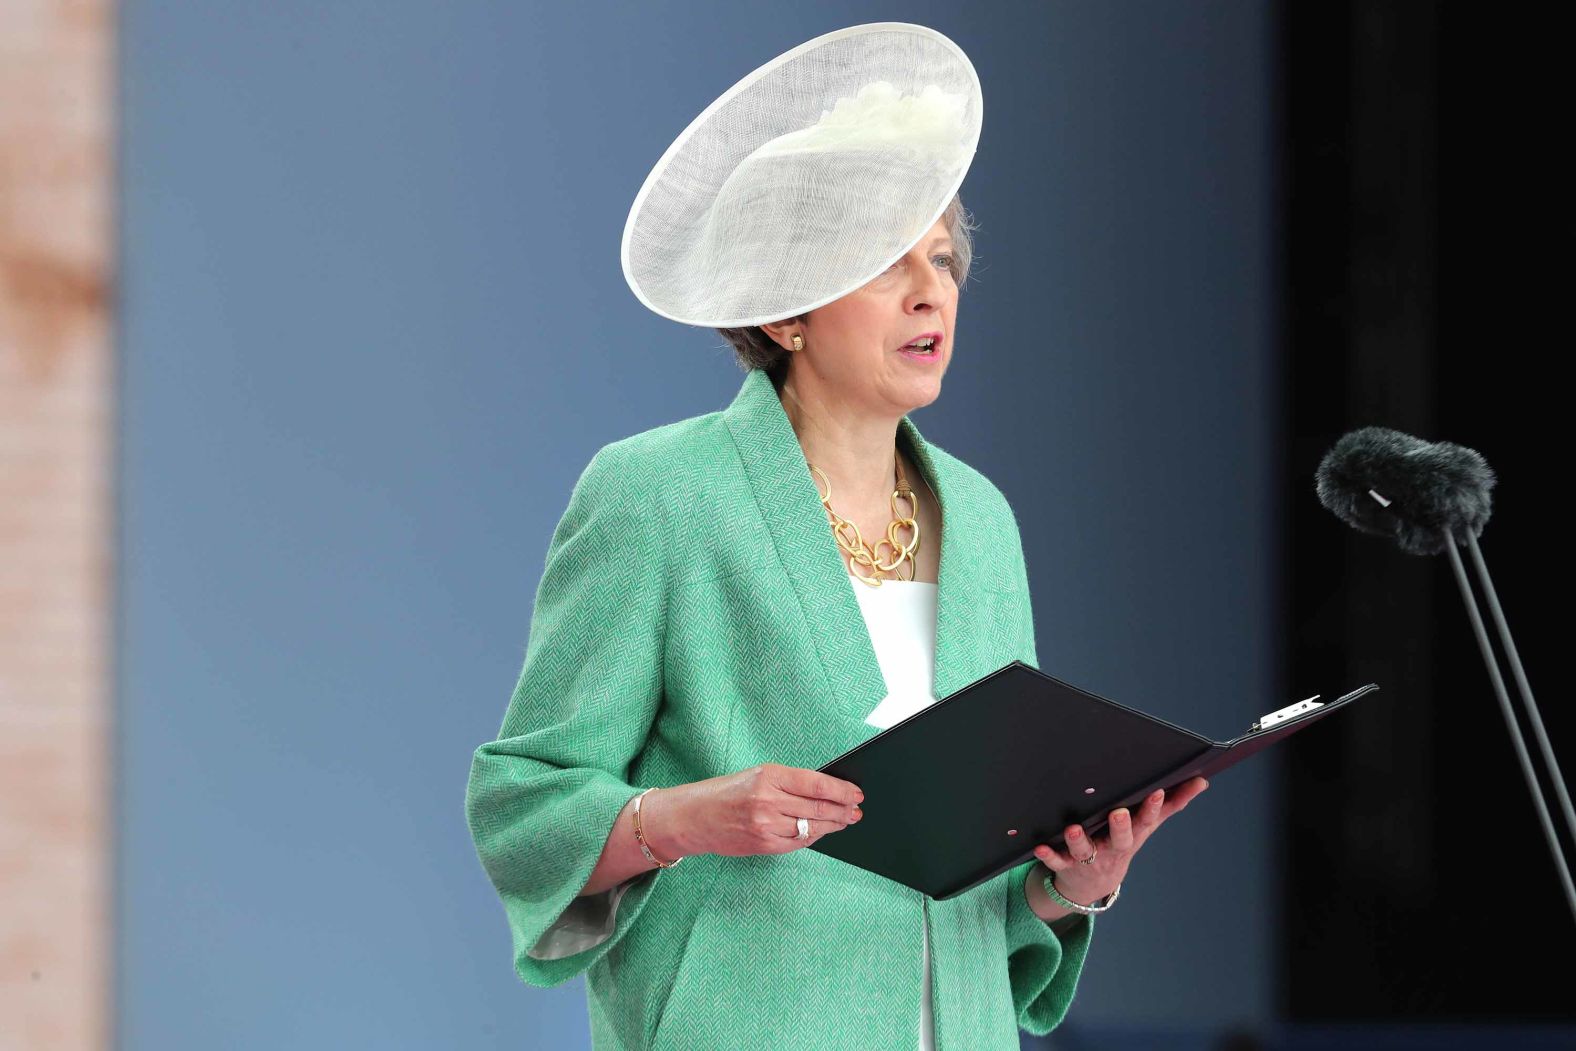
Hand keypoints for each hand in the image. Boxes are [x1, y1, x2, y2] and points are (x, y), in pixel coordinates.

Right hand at [660, 764, 863, 857]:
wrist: (694, 817)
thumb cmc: (727, 792)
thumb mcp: (758, 775)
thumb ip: (789, 783)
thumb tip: (826, 791)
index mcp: (769, 776)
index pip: (816, 783)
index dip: (841, 790)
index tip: (856, 793)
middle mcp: (768, 801)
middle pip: (818, 807)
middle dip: (843, 810)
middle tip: (857, 811)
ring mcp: (766, 826)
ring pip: (811, 828)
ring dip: (833, 826)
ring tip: (845, 821)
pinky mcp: (764, 845)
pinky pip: (798, 843)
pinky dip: (814, 837)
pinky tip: (823, 832)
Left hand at [1033, 776, 1209, 904]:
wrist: (1093, 883)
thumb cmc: (1121, 842)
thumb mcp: (1147, 826)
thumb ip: (1173, 802)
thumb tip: (1202, 780)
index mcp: (1132, 835)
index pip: (1146, 820)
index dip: (1153, 807)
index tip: (1157, 791)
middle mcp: (1112, 848)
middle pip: (1119, 838)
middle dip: (1120, 826)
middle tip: (1119, 812)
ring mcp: (1089, 858)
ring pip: (1085, 850)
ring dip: (1079, 840)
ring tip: (1072, 828)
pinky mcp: (1066, 865)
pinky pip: (1056, 861)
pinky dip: (1048, 855)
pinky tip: (1040, 847)